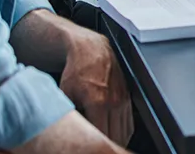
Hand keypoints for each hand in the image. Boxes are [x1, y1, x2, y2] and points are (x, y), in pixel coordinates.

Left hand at [59, 30, 132, 145]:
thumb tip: (66, 131)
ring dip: (117, 141)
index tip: (86, 147)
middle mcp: (115, 102)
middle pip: (117, 137)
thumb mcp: (65, 94)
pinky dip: (124, 133)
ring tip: (104, 145)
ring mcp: (124, 100)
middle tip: (95, 148)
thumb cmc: (76, 70)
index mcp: (98, 102)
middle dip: (106, 145)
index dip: (94, 146)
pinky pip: (130, 123)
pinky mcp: (128, 97)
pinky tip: (114, 136)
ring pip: (126, 132)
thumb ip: (68, 115)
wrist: (92, 49)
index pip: (102, 136)